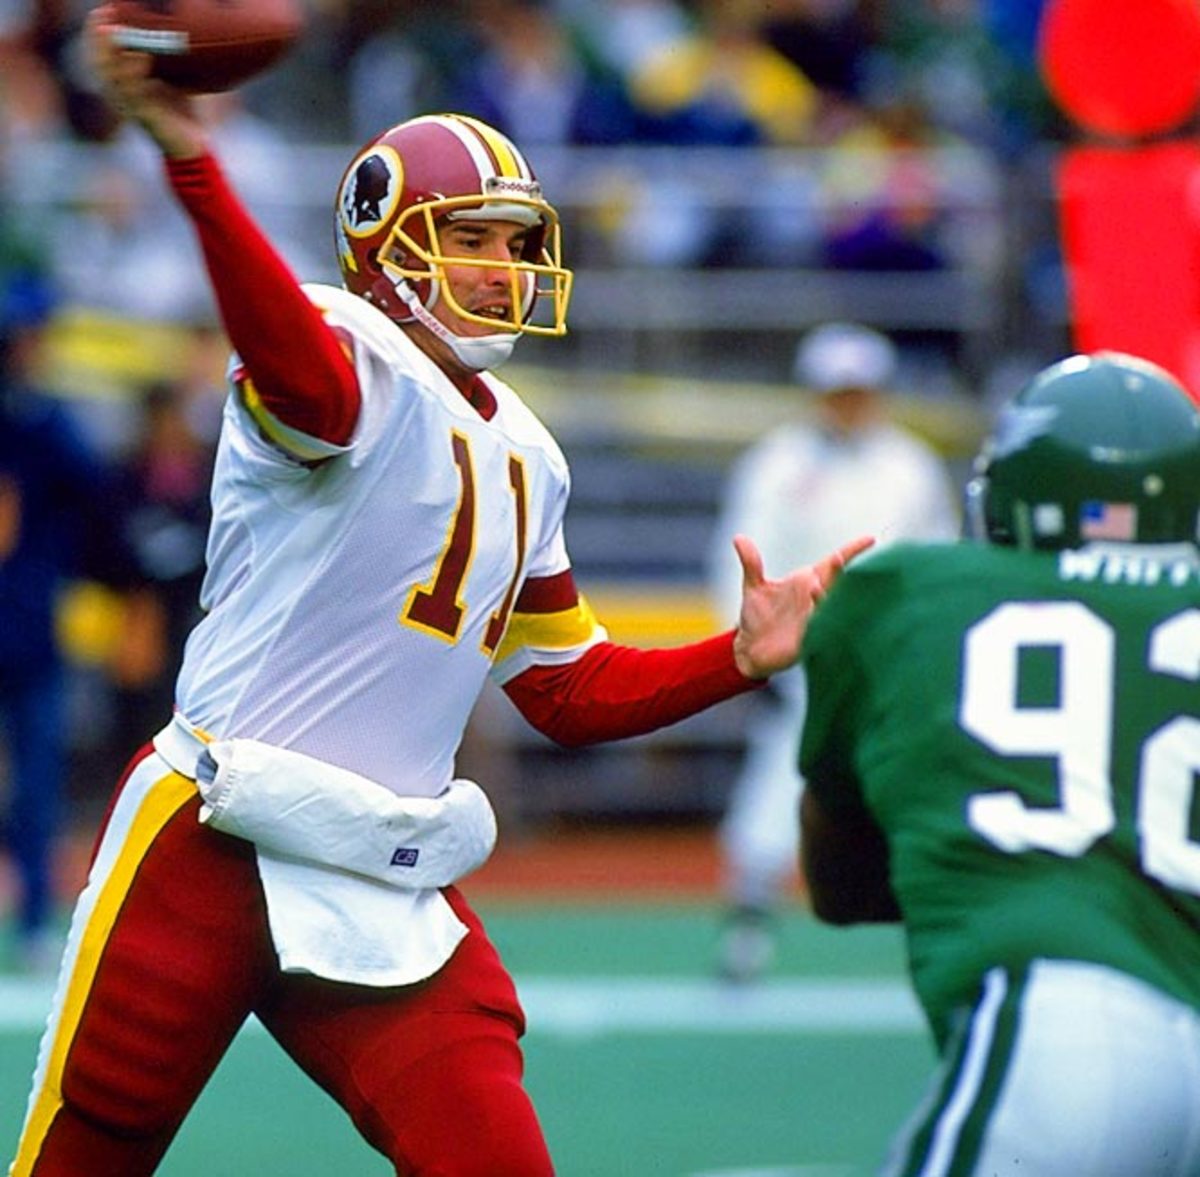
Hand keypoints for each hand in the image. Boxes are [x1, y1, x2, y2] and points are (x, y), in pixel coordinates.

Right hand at [85, 5, 207, 158]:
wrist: (194, 146)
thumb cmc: (183, 110)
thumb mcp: (173, 78)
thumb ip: (167, 56)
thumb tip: (176, 26)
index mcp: (123, 82)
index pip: (100, 52)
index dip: (97, 30)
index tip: (104, 8)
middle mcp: (120, 93)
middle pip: (97, 60)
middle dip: (96, 35)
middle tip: (102, 13)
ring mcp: (129, 105)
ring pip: (110, 75)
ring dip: (110, 51)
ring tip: (114, 29)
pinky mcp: (144, 116)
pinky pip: (134, 93)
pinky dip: (135, 73)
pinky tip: (141, 57)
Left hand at [730, 532, 873, 678]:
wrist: (748, 650)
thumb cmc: (756, 617)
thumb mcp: (753, 587)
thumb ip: (751, 562)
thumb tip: (738, 538)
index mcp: (807, 583)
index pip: (833, 564)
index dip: (851, 552)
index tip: (870, 539)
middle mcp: (816, 600)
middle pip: (836, 583)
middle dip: (839, 573)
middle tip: (839, 559)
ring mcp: (814, 620)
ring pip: (830, 608)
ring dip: (825, 598)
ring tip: (815, 587)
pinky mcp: (808, 641)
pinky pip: (819, 631)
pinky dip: (819, 625)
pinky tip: (816, 618)